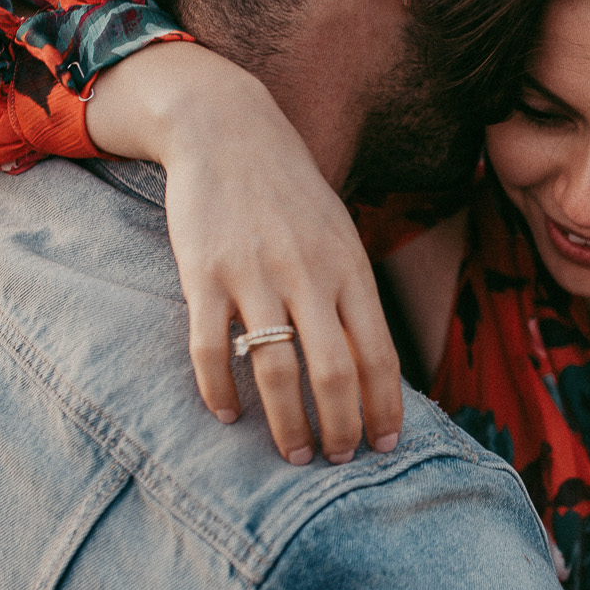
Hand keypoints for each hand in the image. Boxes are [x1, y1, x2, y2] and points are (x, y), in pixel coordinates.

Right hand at [88, 42, 403, 462]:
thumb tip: (371, 364)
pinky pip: (213, 349)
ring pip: (278, 372)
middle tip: (337, 460)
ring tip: (293, 453)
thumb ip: (352, 293)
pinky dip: (219, 391)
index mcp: (351, 270)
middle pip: (335, 374)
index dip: (385, 408)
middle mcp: (310, 276)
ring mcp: (256, 276)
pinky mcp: (204, 275)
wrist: (227, 129)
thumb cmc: (290, 193)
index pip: (380, 355)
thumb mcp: (339, 235)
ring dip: (288, 424)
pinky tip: (226, 415)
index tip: (385, 446)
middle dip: (341, 428)